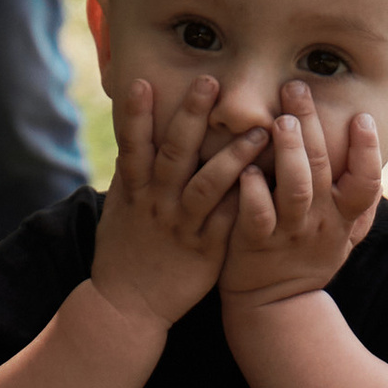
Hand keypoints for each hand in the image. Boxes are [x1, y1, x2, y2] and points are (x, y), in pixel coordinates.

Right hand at [92, 73, 263, 331]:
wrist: (127, 305)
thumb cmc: (123, 251)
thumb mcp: (119, 209)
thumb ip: (130, 173)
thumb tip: (132, 132)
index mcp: (133, 192)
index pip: (132, 146)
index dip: (136, 115)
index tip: (142, 81)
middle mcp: (156, 205)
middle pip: (173, 155)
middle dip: (190, 117)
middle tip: (209, 81)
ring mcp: (181, 227)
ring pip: (207, 186)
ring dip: (233, 156)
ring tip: (260, 131)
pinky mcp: (205, 250)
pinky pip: (229, 219)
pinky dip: (247, 198)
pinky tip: (269, 178)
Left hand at [219, 88, 385, 313]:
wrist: (273, 307)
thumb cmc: (307, 258)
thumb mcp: (344, 235)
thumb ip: (360, 201)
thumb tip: (381, 160)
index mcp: (343, 217)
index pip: (366, 183)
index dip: (367, 151)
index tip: (362, 116)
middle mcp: (321, 222)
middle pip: (324, 170)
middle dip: (313, 126)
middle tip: (297, 87)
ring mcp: (288, 233)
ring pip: (295, 189)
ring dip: (288, 152)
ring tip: (280, 122)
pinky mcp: (255, 243)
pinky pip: (256, 215)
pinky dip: (252, 191)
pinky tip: (246, 169)